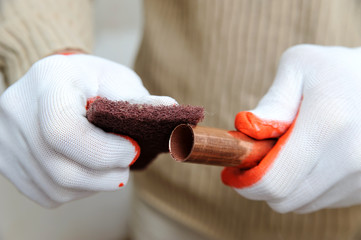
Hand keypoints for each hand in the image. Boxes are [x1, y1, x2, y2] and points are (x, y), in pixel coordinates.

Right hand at [0, 54, 175, 206]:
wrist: (56, 82)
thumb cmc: (91, 80)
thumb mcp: (116, 79)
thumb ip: (139, 100)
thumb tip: (171, 112)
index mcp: (47, 82)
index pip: (63, 130)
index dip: (104, 151)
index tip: (132, 150)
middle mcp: (16, 111)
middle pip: (61, 168)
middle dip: (105, 175)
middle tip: (126, 164)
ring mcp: (7, 140)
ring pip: (56, 187)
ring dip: (94, 185)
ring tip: (109, 166)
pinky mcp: (7, 162)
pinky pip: (48, 194)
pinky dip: (77, 190)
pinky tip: (87, 170)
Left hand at [222, 45, 360, 212]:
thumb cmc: (337, 70)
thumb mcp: (300, 67)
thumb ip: (272, 101)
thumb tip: (246, 129)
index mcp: (326, 125)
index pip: (273, 182)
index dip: (246, 183)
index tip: (234, 171)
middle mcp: (349, 158)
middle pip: (285, 200)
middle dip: (262, 182)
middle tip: (258, 159)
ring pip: (302, 203)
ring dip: (286, 184)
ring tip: (291, 152)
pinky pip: (322, 200)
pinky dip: (307, 185)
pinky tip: (312, 159)